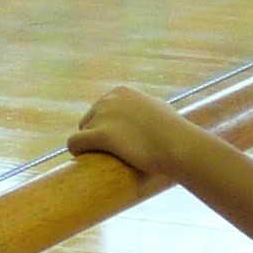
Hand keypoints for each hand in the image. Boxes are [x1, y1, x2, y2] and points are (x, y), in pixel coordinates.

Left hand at [69, 84, 194, 178]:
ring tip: (101, 161)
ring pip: (82, 133)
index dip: (105, 127)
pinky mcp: (100, 134)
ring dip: (89, 147)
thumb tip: (148, 112)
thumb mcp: (157, 109)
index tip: (114, 143)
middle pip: (89, 120)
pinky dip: (76, 151)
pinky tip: (81, 159)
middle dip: (96, 136)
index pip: (100, 109)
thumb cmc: (174, 132)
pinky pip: (75, 142)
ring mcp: (103, 116)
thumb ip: (144, 108)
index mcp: (120, 92)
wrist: (178, 145)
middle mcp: (108, 99)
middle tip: (108, 155)